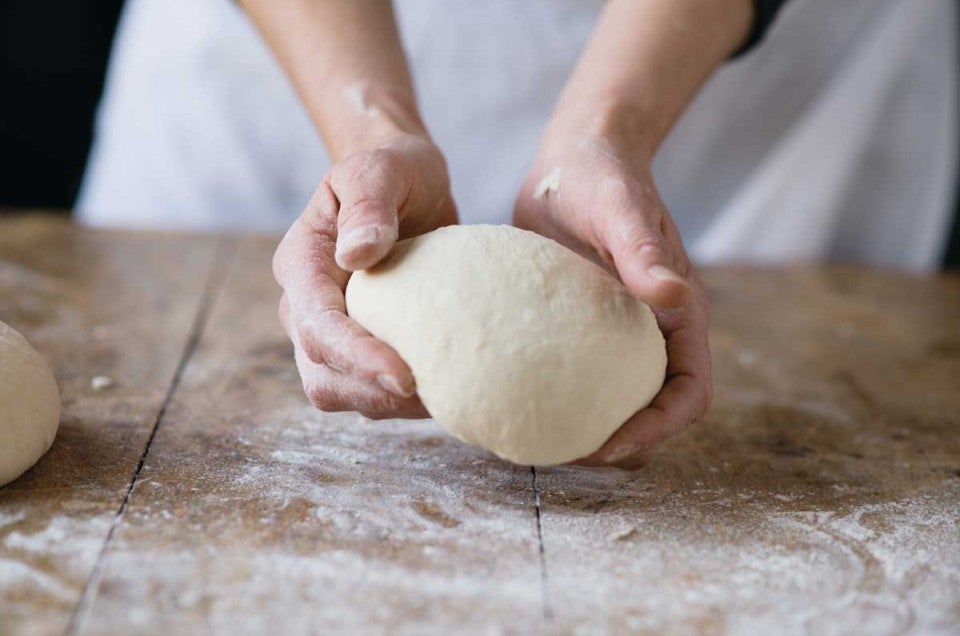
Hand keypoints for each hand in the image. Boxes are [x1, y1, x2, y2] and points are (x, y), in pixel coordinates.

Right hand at [274, 132, 456, 418]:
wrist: (405, 183)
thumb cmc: (392, 171)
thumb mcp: (381, 171)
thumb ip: (369, 206)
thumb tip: (356, 255)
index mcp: (301, 266)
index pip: (318, 327)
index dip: (356, 359)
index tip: (405, 377)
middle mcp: (305, 307)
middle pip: (321, 376)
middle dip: (371, 394)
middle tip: (434, 397)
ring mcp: (331, 333)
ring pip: (343, 393)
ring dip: (389, 405)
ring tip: (445, 395)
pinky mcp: (362, 347)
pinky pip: (372, 390)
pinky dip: (403, 400)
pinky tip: (446, 387)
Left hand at [514, 128, 710, 468]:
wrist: (574, 160)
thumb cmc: (604, 178)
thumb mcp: (622, 212)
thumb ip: (645, 252)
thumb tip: (676, 297)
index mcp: (678, 316)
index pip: (688, 394)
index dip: (658, 429)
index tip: (609, 444)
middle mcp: (652, 333)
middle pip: (652, 412)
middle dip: (621, 444)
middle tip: (564, 454)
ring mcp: (616, 335)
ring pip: (613, 402)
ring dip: (588, 429)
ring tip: (536, 440)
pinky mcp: (580, 330)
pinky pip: (575, 377)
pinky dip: (556, 398)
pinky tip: (512, 403)